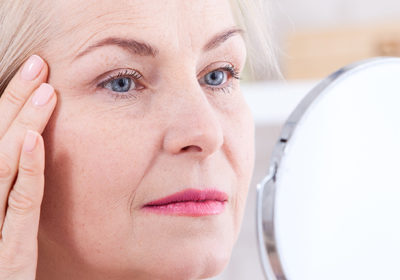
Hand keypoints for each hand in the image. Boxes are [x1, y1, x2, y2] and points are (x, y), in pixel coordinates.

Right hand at [0, 55, 55, 278]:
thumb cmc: (6, 259)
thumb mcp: (7, 219)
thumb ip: (17, 186)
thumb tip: (28, 145)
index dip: (10, 105)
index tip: (33, 77)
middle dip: (14, 100)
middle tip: (37, 65)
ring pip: (4, 163)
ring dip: (22, 122)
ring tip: (43, 88)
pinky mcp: (9, 250)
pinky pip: (20, 204)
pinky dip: (26, 170)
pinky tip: (33, 139)